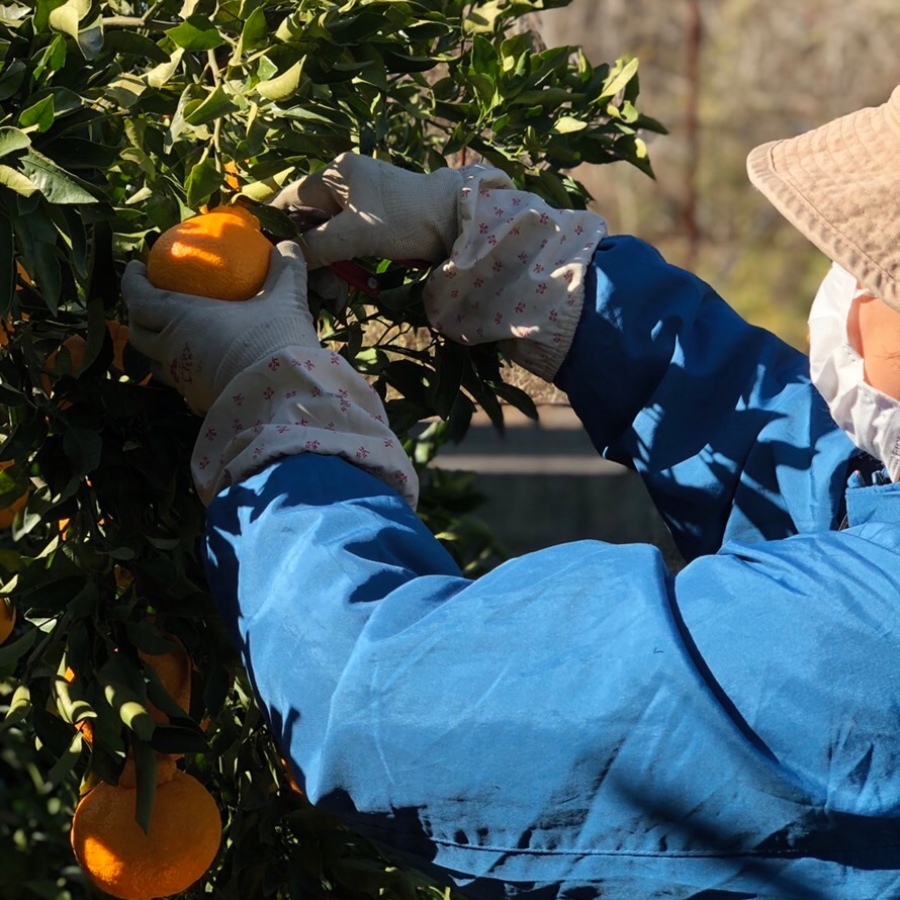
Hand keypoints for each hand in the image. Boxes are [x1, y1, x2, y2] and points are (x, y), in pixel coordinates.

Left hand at [122, 241, 313, 413]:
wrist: (285, 398)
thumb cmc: (276, 342)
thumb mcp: (286, 301)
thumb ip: (286, 271)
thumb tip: (289, 245)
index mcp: (182, 318)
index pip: (139, 298)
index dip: (132, 281)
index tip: (136, 268)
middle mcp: (173, 350)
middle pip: (139, 333)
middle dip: (137, 315)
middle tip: (149, 301)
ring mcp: (183, 380)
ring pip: (156, 363)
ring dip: (156, 348)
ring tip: (171, 336)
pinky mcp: (199, 402)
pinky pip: (181, 386)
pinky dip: (182, 373)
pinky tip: (199, 369)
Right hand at [270, 153, 464, 268]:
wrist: (455, 222)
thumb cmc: (405, 219)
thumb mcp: (355, 233)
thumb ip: (317, 246)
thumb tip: (286, 259)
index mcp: (337, 173)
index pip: (292, 197)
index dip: (278, 225)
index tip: (266, 253)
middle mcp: (346, 181)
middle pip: (310, 217)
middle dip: (306, 250)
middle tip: (303, 279)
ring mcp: (363, 200)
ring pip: (329, 232)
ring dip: (326, 260)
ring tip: (328, 288)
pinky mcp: (377, 219)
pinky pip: (349, 239)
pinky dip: (345, 258)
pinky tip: (345, 280)